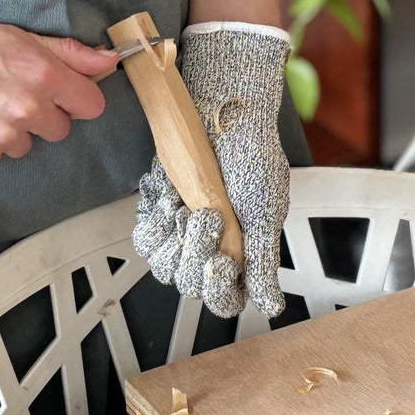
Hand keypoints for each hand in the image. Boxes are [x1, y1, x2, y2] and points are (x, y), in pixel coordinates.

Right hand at [0, 19, 117, 171]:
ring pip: (26, 146)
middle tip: (8, 97)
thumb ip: (69, 53)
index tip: (58, 96)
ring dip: (10, 133)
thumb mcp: (20, 38)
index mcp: (44, 74)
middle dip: (42, 118)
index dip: (75, 101)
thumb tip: (111, 61)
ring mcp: (3, 136)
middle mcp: (28, 108)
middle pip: (60, 130)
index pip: (91, 105)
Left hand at [132, 23, 290, 317]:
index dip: (219, 290)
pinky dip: (152, 218)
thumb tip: (269, 306)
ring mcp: (183, 226)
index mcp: (241, 249)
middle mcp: (210, 243)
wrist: (221, 108)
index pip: (224, 297)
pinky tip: (167, 196)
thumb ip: (262, 260)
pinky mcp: (161, 205)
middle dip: (194, 251)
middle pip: (188, 281)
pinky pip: (145, 232)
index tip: (221, 264)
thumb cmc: (250, 154)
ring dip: (171, 236)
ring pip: (162, 262)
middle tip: (207, 216)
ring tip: (185, 204)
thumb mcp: (264, 209)